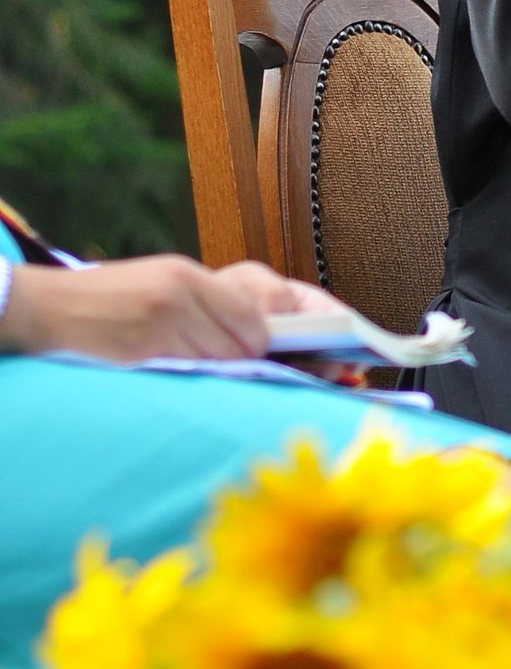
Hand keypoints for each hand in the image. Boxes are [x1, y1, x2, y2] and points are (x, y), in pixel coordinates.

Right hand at [0, 256, 329, 365]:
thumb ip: (210, 314)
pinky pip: (196, 376)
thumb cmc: (103, 310)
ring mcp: (163, 320)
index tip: (313, 351)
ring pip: (227, 362)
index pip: (262, 310)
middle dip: (267, 365)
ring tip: (223, 386)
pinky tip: (196, 391)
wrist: (38, 313)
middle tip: (284, 381)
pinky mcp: (145, 348)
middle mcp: (181, 291)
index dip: (288, 337)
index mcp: (187, 276)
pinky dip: (203, 387)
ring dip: (232, 380)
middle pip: (250, 341)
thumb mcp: (160, 294)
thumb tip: (264, 343)